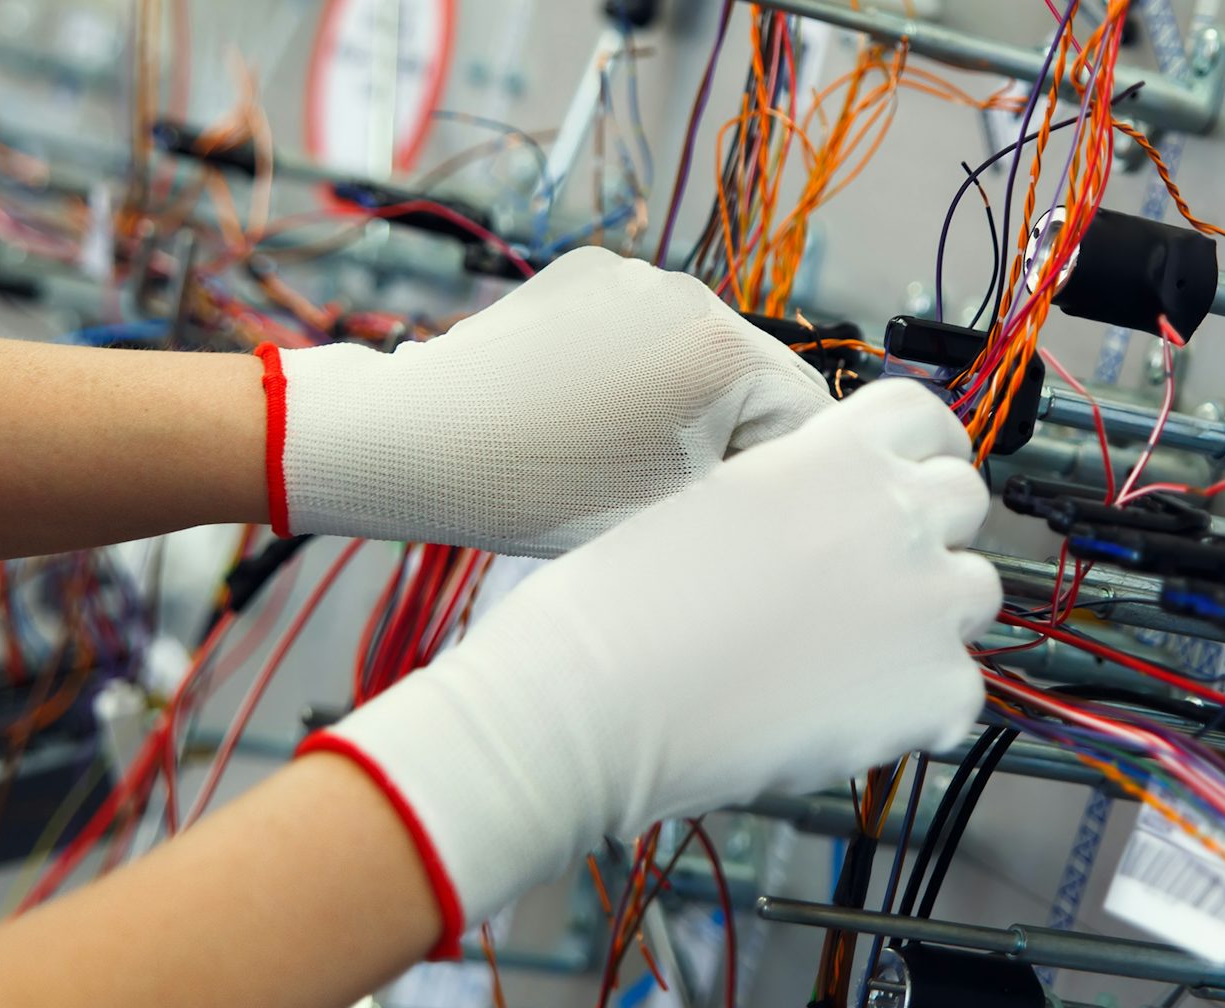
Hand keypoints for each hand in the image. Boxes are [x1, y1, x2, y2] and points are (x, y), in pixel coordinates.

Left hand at [262, 247, 832, 556]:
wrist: (415, 441)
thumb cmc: (533, 489)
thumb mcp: (666, 516)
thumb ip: (745, 500)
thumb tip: (790, 501)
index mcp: (720, 351)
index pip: (808, 418)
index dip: (788, 480)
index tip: (749, 518)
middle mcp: (684, 292)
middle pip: (755, 378)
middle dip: (735, 437)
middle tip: (686, 498)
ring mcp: (630, 275)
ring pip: (698, 353)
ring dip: (686, 402)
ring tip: (621, 457)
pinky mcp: (583, 273)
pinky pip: (643, 327)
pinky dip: (634, 369)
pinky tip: (584, 414)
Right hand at [299, 379, 1000, 952]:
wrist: (591, 698)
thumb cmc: (610, 606)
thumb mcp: (706, 504)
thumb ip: (789, 502)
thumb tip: (819, 534)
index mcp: (833, 452)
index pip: (924, 418)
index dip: (918, 452)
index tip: (905, 481)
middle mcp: (896, 512)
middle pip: (963, 502)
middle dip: (926, 536)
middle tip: (869, 582)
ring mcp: (927, 604)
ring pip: (974, 596)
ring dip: (927, 620)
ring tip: (846, 659)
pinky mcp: (935, 692)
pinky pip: (955, 696)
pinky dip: (911, 712)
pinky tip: (834, 719)